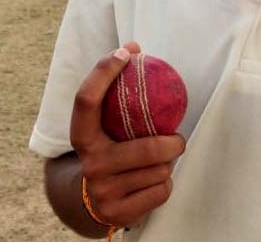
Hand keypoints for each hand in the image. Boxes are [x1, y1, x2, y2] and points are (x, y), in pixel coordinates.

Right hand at [70, 42, 185, 229]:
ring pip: (158, 170)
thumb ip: (117, 94)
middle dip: (172, 143)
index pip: (86, 99)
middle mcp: (90, 164)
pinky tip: (156, 180)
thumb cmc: (108, 149)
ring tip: (162, 161)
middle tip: (178, 139)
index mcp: (82, 137)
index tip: (127, 51)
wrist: (87, 203)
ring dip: (167, 164)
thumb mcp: (104, 126)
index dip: (103, 71)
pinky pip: (160, 191)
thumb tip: (133, 46)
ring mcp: (103, 192)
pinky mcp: (118, 215)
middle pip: (146, 147)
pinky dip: (165, 184)